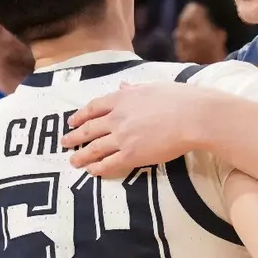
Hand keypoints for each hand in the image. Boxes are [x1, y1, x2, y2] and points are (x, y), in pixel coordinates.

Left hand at [61, 84, 204, 177]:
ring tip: (73, 161)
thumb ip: (135, 89)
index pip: (94, 107)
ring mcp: (122, 137)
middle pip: (89, 128)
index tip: (72, 120)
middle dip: (75, 136)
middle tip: (65, 142)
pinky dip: (98, 168)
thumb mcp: (154, 87)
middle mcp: (117, 117)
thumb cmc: (180, 99)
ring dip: (81, 155)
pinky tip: (92, 171)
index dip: (80, 115)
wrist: (193, 117)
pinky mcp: (131, 155)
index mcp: (123, 98)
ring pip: (94, 148)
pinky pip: (109, 163)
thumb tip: (123, 86)